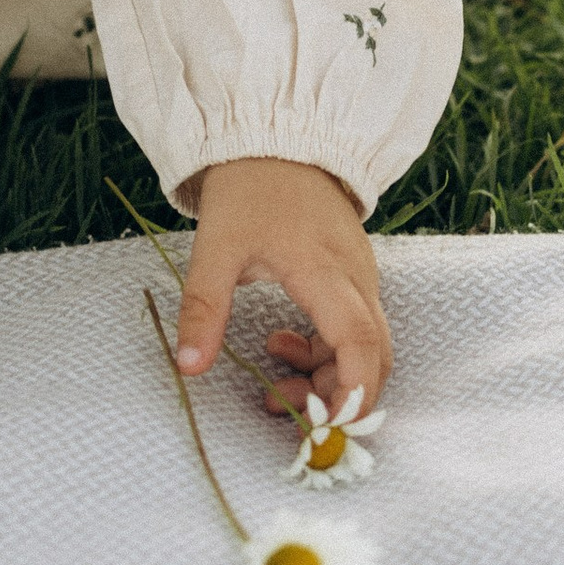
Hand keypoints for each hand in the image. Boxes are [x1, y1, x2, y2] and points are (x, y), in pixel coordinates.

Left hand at [174, 157, 390, 415]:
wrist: (276, 136)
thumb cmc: (250, 188)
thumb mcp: (217, 247)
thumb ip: (204, 307)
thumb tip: (189, 366)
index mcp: (327, 272)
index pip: (361, 346)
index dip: (352, 394)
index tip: (325, 428)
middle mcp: (356, 279)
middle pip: (373, 356)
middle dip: (339, 398)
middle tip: (290, 416)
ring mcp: (359, 276)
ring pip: (365, 346)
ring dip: (327, 376)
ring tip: (273, 382)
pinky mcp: (351, 274)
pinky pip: (354, 328)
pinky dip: (326, 351)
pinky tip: (282, 345)